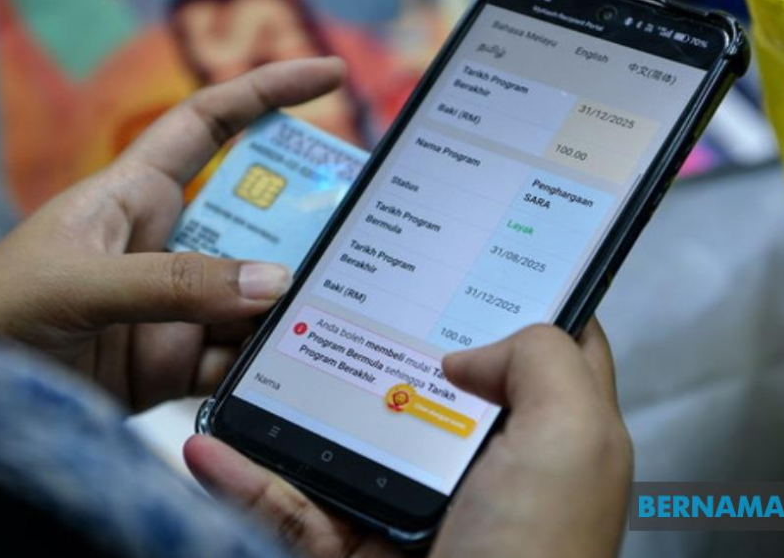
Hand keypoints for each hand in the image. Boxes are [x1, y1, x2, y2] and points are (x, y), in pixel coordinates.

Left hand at [0, 57, 345, 411]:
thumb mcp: (81, 282)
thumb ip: (174, 283)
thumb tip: (274, 284)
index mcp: (137, 194)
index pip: (211, 124)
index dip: (267, 93)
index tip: (328, 75)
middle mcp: (169, 245)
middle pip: (255, 221)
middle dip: (307, 220)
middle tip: (368, 228)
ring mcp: (176, 306)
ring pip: (255, 296)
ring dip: (292, 304)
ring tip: (345, 309)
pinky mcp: (175, 364)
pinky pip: (236, 359)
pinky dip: (266, 365)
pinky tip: (298, 368)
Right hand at [183, 320, 632, 557]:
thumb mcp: (573, 441)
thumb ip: (544, 358)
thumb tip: (467, 349)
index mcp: (546, 441)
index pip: (537, 350)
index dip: (506, 298)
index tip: (460, 255)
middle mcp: (481, 470)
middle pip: (423, 382)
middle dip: (377, 337)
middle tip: (333, 290)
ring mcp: (411, 509)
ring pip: (343, 436)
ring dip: (291, 403)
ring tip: (249, 358)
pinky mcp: (353, 548)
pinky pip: (289, 504)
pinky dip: (243, 476)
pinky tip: (210, 446)